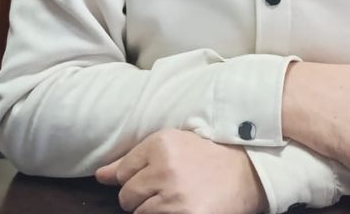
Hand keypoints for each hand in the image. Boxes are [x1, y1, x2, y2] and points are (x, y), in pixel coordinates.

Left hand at [94, 129, 267, 213]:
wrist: (249, 174)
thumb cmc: (208, 158)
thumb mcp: (173, 146)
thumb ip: (132, 160)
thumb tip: (100, 175)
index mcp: (161, 143)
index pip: (122, 172)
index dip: (139, 178)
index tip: (159, 177)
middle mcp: (165, 167)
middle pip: (127, 195)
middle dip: (142, 197)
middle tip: (170, 190)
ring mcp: (174, 195)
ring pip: (139, 213)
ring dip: (155, 210)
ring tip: (180, 198)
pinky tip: (184, 208)